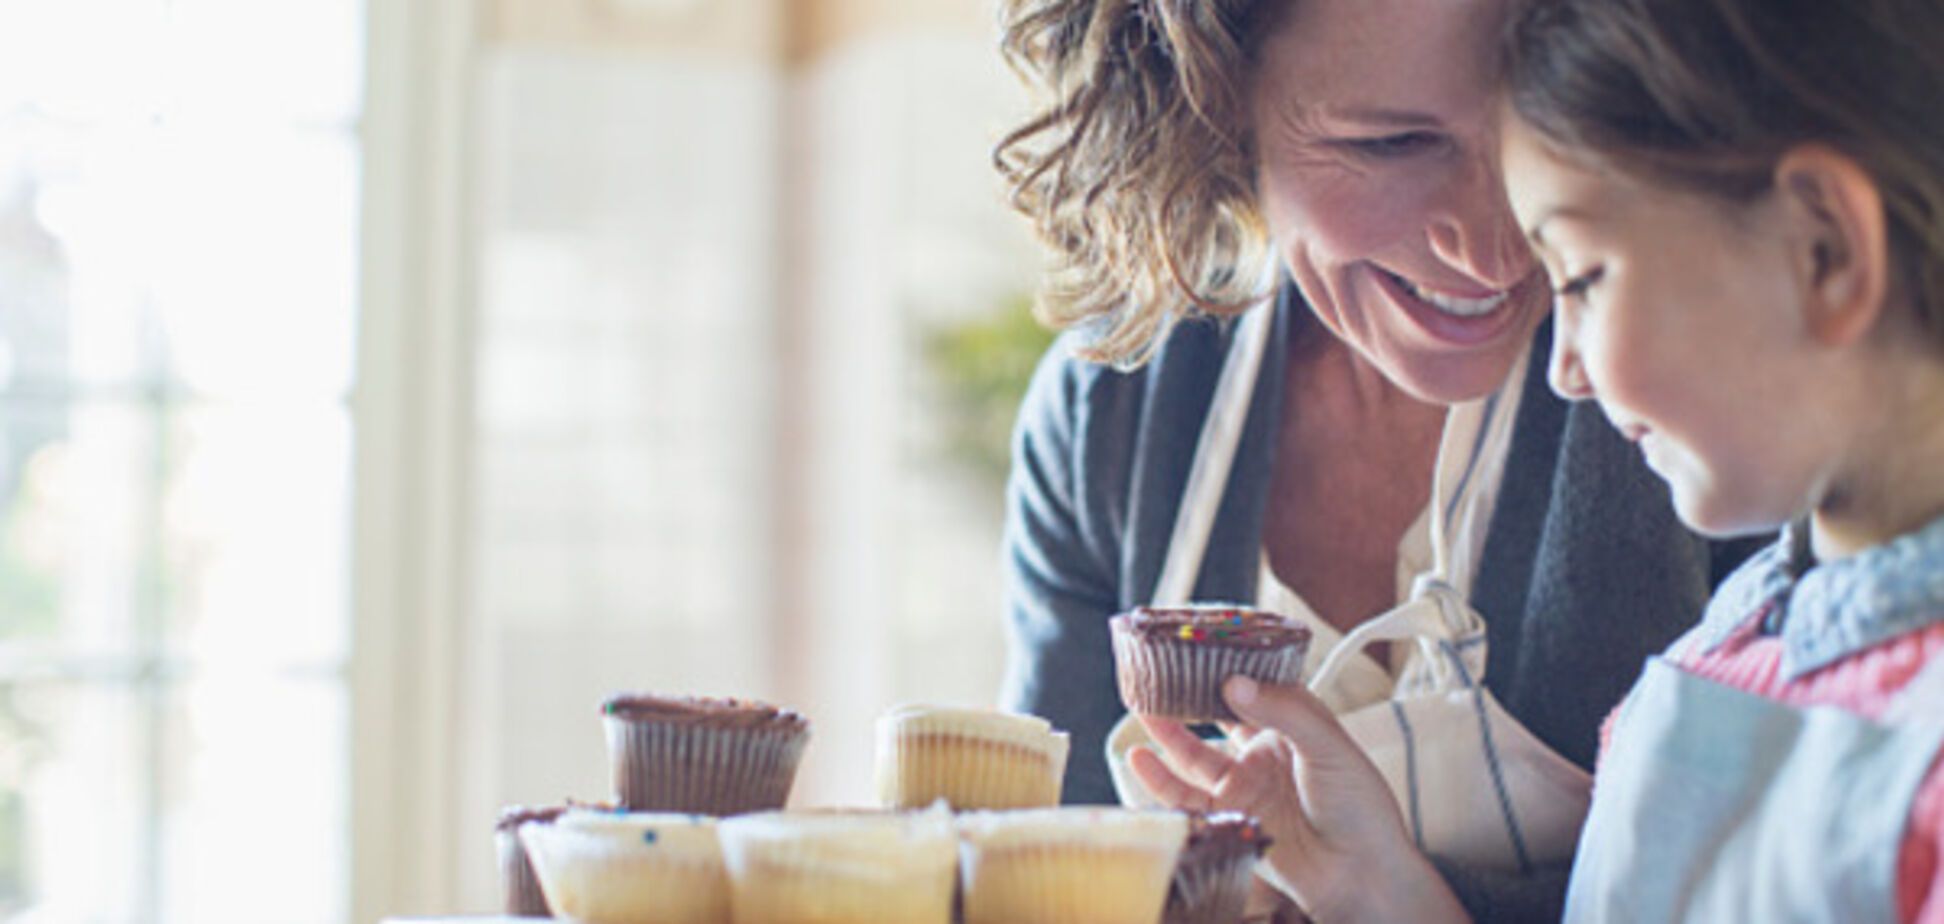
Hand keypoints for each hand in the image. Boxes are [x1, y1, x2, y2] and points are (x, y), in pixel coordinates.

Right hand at [1129, 676, 1469, 923]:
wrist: (1360, 874)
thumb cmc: (1361, 807)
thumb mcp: (1329, 745)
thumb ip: (1283, 711)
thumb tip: (1234, 682)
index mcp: (1295, 727)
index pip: (1255, 687)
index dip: (1226, 668)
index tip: (1198, 649)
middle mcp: (1267, 753)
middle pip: (1218, 719)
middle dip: (1189, 698)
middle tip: (1159, 676)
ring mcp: (1247, 786)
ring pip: (1196, 755)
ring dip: (1168, 734)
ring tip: (1141, 708)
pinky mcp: (1231, 817)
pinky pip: (1187, 796)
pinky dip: (1160, 779)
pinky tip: (1140, 759)